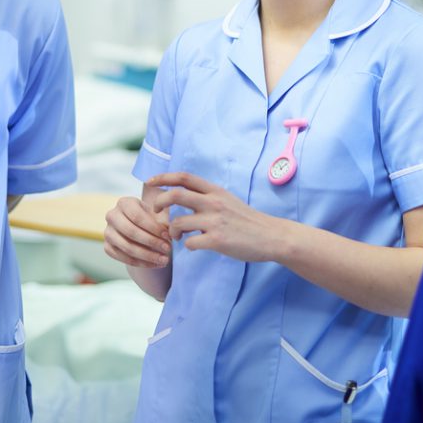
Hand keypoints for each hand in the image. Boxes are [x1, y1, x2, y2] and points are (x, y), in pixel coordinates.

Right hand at [104, 195, 171, 268]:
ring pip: (127, 247)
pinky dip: (141, 263)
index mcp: (124, 203)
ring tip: (165, 260)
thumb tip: (172, 230)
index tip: (168, 236)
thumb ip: (165, 220)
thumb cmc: (152, 219)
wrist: (141, 229)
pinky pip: (123, 258)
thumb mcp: (159, 214)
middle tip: (168, 249)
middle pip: (131, 232)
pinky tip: (156, 264)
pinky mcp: (107, 247)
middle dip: (151, 242)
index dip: (154, 228)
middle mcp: (112, 215)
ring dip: (148, 256)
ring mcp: (107, 232)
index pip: (138, 217)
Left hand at [148, 172, 280, 261]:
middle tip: (157, 212)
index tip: (151, 182)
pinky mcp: (217, 240)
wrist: (271, 236)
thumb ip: (207, 197)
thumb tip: (184, 196)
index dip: (164, 177)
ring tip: (178, 236)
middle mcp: (213, 202)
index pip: (184, 177)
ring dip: (172, 231)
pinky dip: (187, 245)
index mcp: (215, 190)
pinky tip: (194, 246)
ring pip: (178, 222)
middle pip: (175, 195)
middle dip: (159, 203)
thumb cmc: (247, 219)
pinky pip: (190, 243)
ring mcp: (215, 221)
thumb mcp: (227, 199)